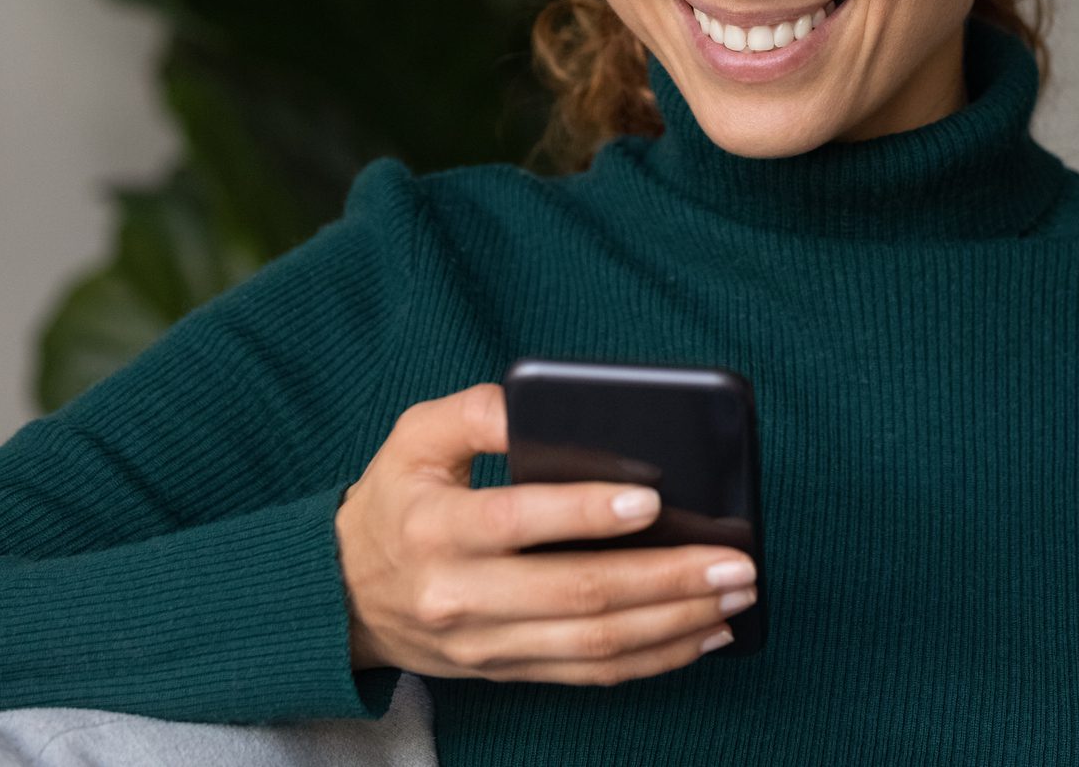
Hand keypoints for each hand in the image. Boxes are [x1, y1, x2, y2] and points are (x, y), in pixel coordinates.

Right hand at [334, 381, 758, 683]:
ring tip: (735, 597)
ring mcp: (487, 644)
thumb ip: (477, 412)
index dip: (587, 513)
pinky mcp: (508, 671)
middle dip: (667, 580)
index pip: (519, 522)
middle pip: (578, 594)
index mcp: (437, 529)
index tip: (652, 501)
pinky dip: (655, 660)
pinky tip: (704, 635)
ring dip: (676, 623)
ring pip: (595, 644)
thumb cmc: (397, 501)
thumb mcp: (415, 437)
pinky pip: (590, 675)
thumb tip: (536, 404)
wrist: (342, 595)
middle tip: (735, 561)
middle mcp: (462, 597)